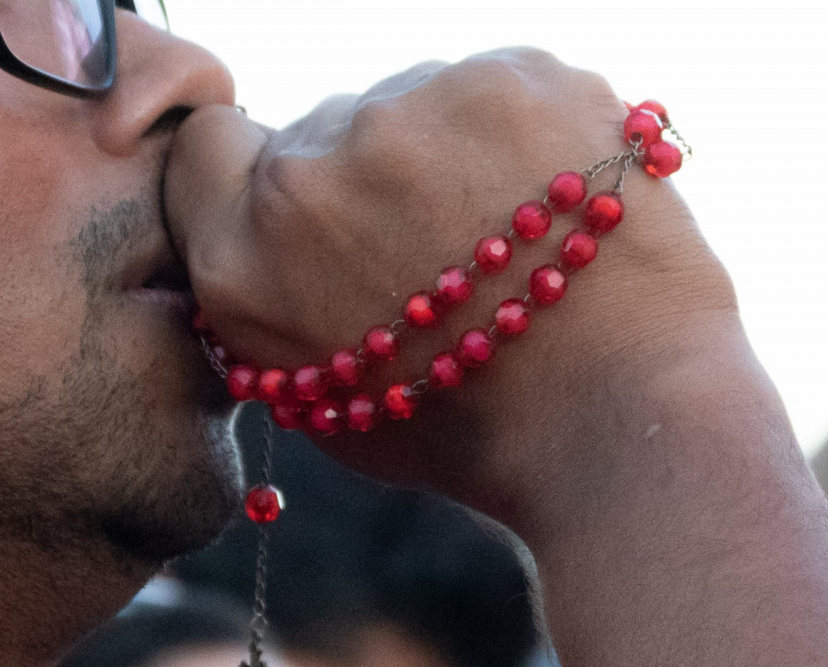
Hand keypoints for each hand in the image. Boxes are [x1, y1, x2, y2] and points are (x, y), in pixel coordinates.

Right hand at [164, 48, 735, 522]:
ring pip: (414, 103)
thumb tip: (289, 247)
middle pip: (323, 128)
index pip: (209, 147)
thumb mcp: (326, 398)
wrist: (618, 418)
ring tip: (513, 239)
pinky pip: (494, 87)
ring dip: (449, 152)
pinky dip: (522, 133)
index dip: (257, 172)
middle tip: (438, 247)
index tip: (314, 204)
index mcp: (246, 255)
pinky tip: (555, 206)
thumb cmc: (473, 432)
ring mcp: (413, 107)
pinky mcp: (510, 73)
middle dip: (368, 178)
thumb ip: (278, 302)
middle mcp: (312, 166)